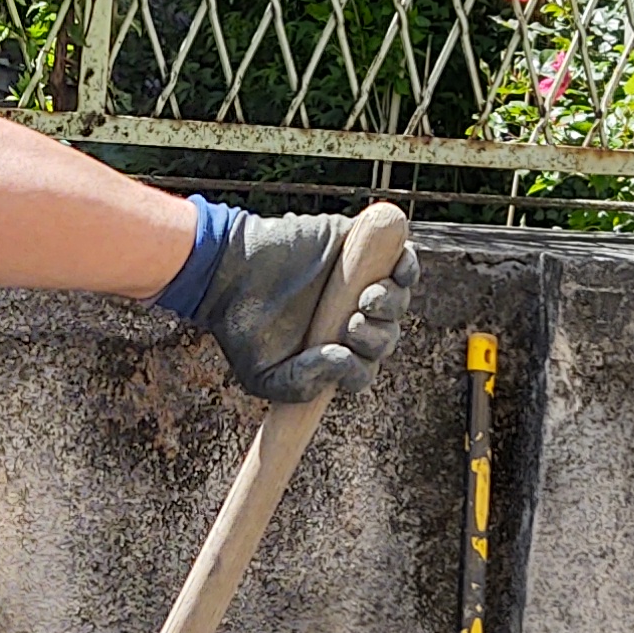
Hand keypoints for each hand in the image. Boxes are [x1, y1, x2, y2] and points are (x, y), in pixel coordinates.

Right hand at [197, 212, 418, 402]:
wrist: (227, 273)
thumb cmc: (242, 326)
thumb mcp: (265, 377)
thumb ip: (303, 385)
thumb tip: (345, 362)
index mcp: (331, 347)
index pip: (366, 364)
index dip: (364, 365)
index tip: (340, 353)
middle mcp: (347, 315)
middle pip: (386, 334)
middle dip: (378, 337)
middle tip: (352, 326)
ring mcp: (356, 281)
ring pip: (397, 299)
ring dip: (392, 305)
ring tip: (366, 301)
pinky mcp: (358, 247)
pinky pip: (400, 258)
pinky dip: (406, 268)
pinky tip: (393, 275)